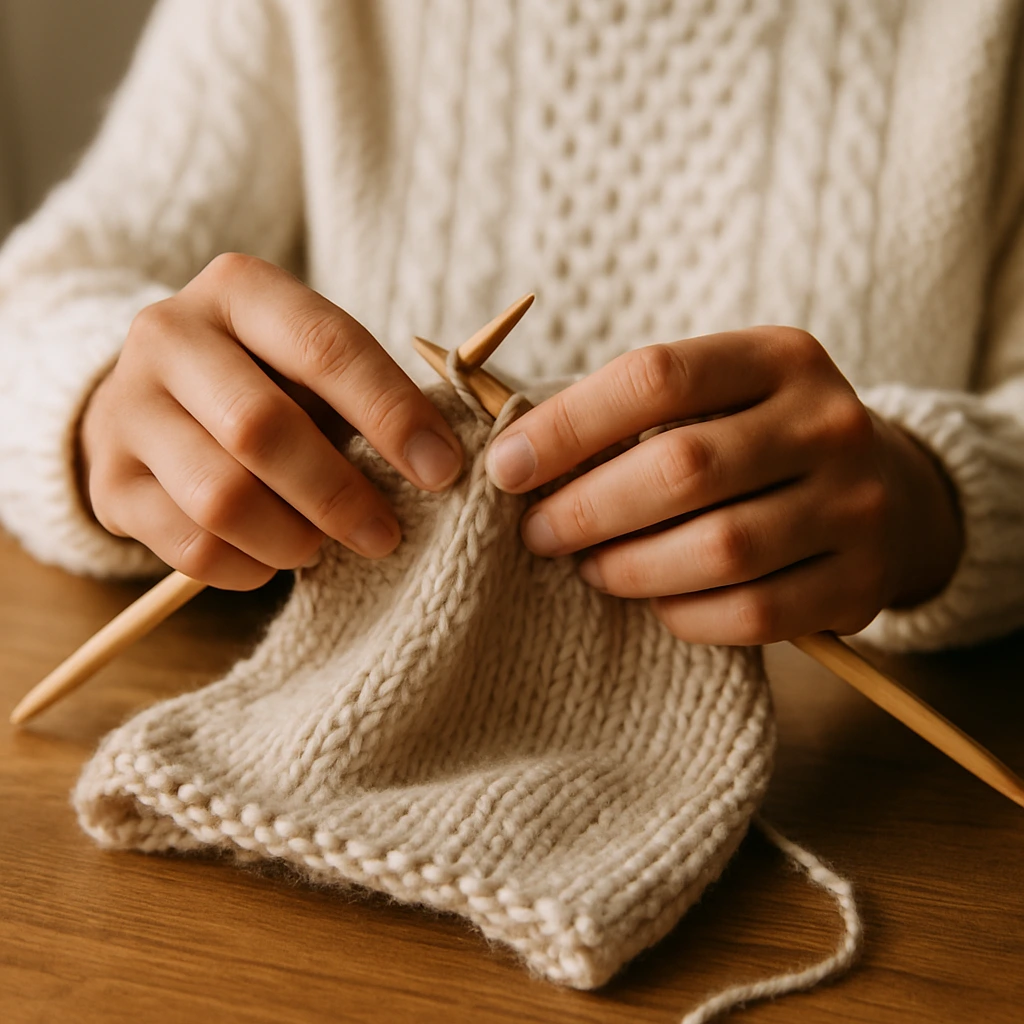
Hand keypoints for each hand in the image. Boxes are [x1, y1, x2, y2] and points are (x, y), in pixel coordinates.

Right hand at [79, 253, 463, 589]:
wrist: (153, 400)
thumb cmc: (265, 380)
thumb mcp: (311, 364)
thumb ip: (367, 398)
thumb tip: (437, 464)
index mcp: (238, 289)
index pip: (325, 346)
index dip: (391, 414)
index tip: (444, 469)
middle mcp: (169, 334)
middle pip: (261, 428)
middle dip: (338, 493)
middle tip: (386, 534)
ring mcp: (128, 409)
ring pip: (221, 498)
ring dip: (293, 538)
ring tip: (324, 546)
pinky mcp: (108, 482)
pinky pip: (190, 546)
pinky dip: (250, 568)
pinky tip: (277, 559)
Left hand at [485, 327, 962, 644]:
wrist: (890, 493)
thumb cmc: (761, 441)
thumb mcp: (718, 397)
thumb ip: (633, 414)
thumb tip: (517, 456)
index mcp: (779, 357)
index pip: (656, 377)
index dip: (567, 425)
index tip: (506, 467)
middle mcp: (828, 423)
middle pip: (683, 468)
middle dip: (586, 508)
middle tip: (537, 533)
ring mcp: (856, 504)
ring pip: (719, 549)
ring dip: (629, 567)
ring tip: (588, 567)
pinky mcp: (863, 581)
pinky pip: (753, 613)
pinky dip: (684, 615)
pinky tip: (654, 603)